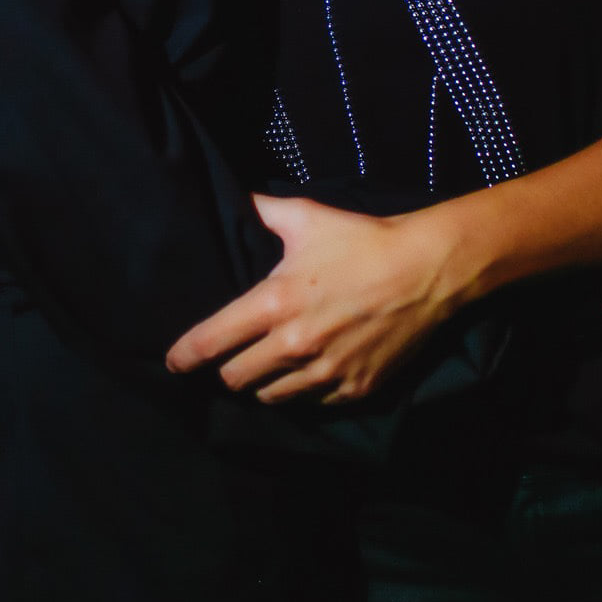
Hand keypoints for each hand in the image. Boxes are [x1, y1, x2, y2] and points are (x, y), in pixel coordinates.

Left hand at [166, 193, 472, 403]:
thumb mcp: (307, 217)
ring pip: (270, 397)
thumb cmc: (363, 240)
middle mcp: (294, 343)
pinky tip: (309, 370)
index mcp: (275, 302)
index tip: (173, 362)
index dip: (185, 356)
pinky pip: (312, 403)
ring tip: (270, 365)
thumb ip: (264, 211)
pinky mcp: (354, 388)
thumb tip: (239, 198)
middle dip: (227, 369)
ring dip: (264, 383)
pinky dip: (304, 390)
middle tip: (233, 356)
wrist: (427, 269)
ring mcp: (326, 371)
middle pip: (235, 378)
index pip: (212, 342)